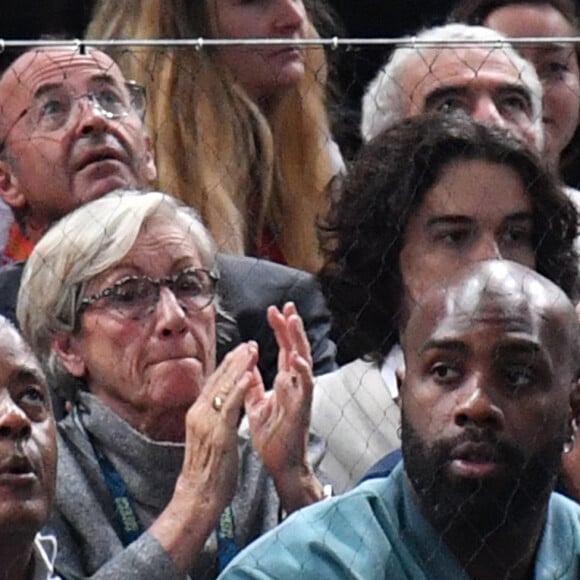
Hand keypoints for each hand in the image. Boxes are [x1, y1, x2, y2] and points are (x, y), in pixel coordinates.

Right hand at [175, 342, 258, 516]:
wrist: (197, 496)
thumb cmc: (207, 470)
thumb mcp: (208, 436)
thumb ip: (213, 417)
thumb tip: (222, 403)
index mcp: (197, 413)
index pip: (214, 382)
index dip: (229, 364)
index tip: (242, 350)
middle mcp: (198, 413)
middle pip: (219, 379)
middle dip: (236, 359)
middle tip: (250, 343)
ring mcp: (206, 422)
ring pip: (224, 387)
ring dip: (239, 366)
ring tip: (252, 350)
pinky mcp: (217, 432)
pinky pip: (229, 405)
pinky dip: (239, 388)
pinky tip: (249, 375)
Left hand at [244, 302, 321, 511]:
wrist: (281, 463)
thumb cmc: (273, 435)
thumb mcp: (257, 404)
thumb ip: (254, 384)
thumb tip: (248, 364)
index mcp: (285, 382)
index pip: (285, 349)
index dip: (280, 329)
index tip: (274, 310)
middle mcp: (295, 384)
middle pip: (296, 348)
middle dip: (291, 326)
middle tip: (287, 305)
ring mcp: (300, 395)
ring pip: (304, 361)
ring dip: (299, 340)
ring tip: (294, 320)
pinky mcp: (302, 408)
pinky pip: (304, 386)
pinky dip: (301, 371)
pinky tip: (296, 357)